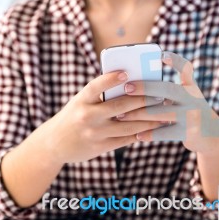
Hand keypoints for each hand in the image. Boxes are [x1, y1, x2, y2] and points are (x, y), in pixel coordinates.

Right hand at [46, 71, 163, 163]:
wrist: (54, 143)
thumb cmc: (74, 115)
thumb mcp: (81, 101)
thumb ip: (101, 95)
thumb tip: (132, 85)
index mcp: (81, 100)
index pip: (96, 86)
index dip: (110, 79)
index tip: (126, 73)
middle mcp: (87, 116)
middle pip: (120, 106)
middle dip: (143, 100)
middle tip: (161, 94)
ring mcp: (94, 133)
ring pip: (128, 124)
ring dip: (149, 119)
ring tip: (164, 112)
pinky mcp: (100, 147)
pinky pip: (125, 139)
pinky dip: (141, 132)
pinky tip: (153, 128)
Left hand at [116, 52, 218, 152]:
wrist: (212, 135)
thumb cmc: (188, 110)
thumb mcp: (185, 96)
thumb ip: (167, 89)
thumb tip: (135, 84)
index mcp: (190, 86)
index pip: (186, 68)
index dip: (175, 60)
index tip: (162, 54)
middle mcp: (192, 98)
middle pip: (167, 89)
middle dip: (145, 88)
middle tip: (126, 87)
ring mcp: (191, 115)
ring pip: (160, 113)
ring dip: (138, 114)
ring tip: (121, 115)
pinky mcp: (188, 133)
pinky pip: (164, 133)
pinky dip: (149, 134)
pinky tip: (136, 134)